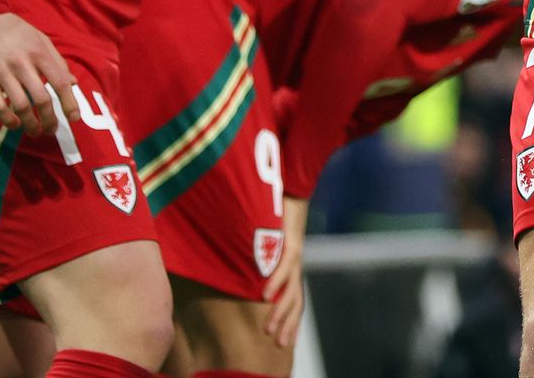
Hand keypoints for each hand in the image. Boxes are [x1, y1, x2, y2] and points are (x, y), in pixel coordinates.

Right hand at [0, 13, 78, 135]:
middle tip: (52, 130)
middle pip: (41, 99)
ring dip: (30, 124)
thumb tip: (73, 83)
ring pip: (21, 105)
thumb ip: (57, 62)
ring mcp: (2, 72)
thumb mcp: (41, 40)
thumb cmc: (17, 32)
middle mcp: (22, 63)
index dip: (69, 102)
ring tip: (35, 131)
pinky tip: (15, 125)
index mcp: (40, 53)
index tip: (74, 118)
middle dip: (50, 119)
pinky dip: (8, 119)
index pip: (60, 82)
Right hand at [262, 195, 309, 347]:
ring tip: (270, 328)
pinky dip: (274, 282)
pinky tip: (265, 296)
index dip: (292, 320)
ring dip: (280, 311)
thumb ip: (255, 260)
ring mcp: (294, 254)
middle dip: (288, 324)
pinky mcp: (290, 242)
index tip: (285, 342)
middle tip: (279, 345)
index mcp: (290, 267)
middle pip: (295, 300)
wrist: (291, 190)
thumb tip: (238, 273)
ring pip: (290, 289)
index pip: (294, 299)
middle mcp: (294, 264)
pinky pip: (282, 266)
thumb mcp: (263, 243)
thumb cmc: (274, 216)